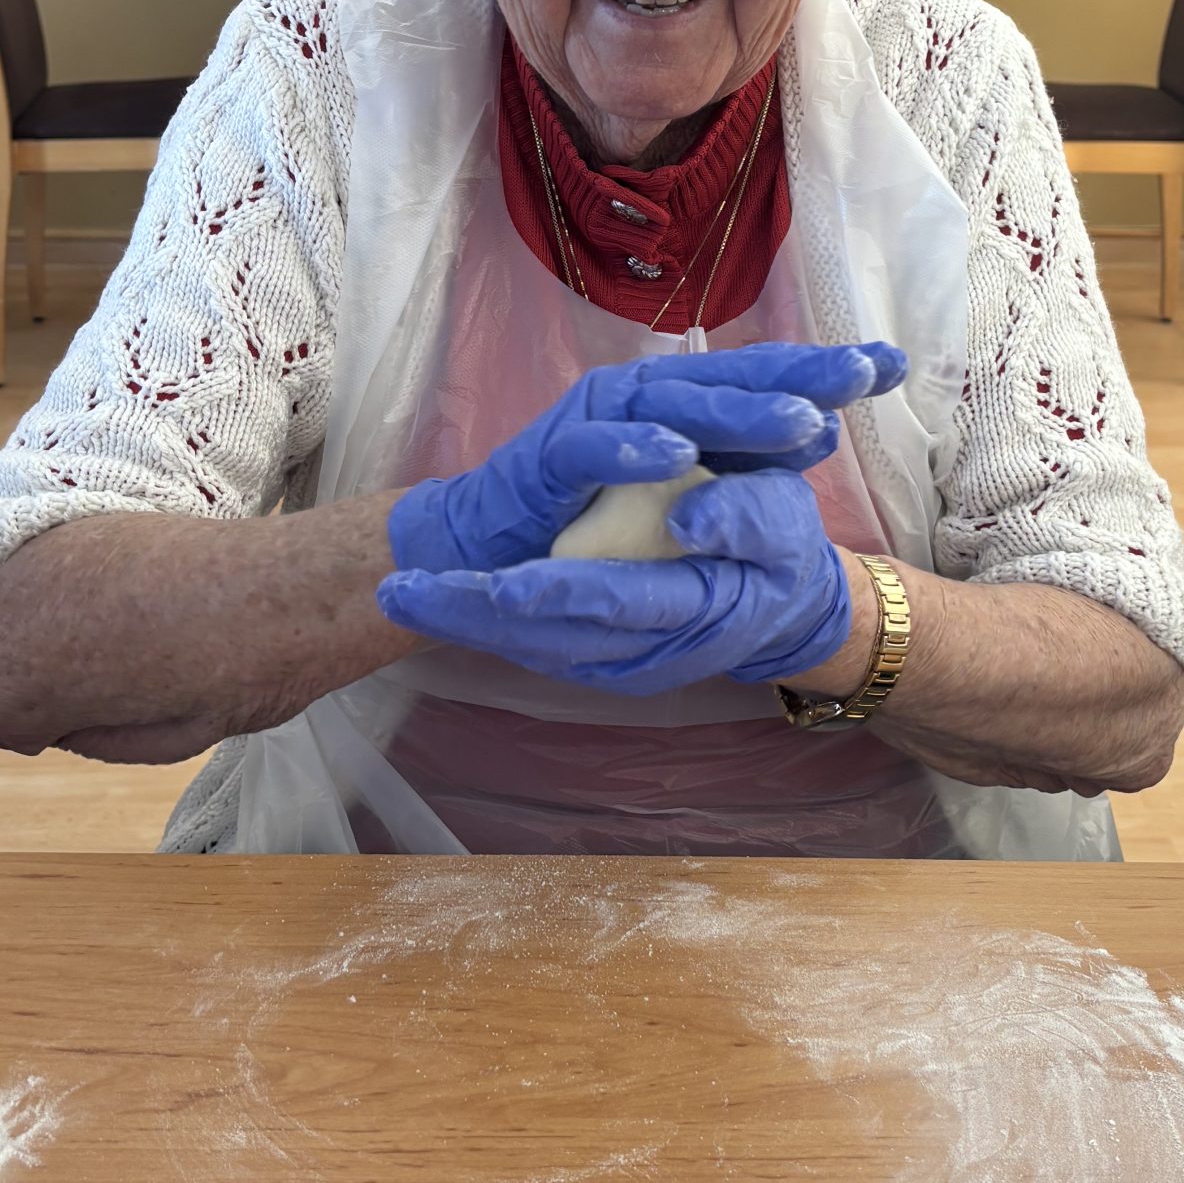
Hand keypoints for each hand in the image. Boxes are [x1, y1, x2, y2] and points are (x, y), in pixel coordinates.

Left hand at [377, 469, 851, 695]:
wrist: (782, 610)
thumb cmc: (784, 554)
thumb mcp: (786, 527)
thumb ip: (743, 521)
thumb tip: (688, 522)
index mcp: (696, 613)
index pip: (614, 601)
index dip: (554, 593)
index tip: (494, 583)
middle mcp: (645, 651)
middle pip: (548, 638)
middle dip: (471, 616)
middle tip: (399, 592)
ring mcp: (615, 661)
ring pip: (530, 647)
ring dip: (461, 623)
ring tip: (396, 595)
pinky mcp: (595, 655)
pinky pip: (533, 645)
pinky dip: (484, 627)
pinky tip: (436, 600)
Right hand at [387, 339, 906, 575]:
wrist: (492, 549)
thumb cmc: (595, 518)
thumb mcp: (689, 493)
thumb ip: (748, 461)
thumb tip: (825, 428)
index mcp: (685, 401)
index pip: (768, 377)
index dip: (827, 368)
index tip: (897, 365)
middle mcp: (646, 395)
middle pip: (734, 379)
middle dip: (800, 375)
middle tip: (864, 374)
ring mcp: (597, 419)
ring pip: (676, 406)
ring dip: (737, 413)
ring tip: (799, 419)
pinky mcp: (547, 457)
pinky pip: (592, 449)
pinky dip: (632, 449)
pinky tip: (675, 454)